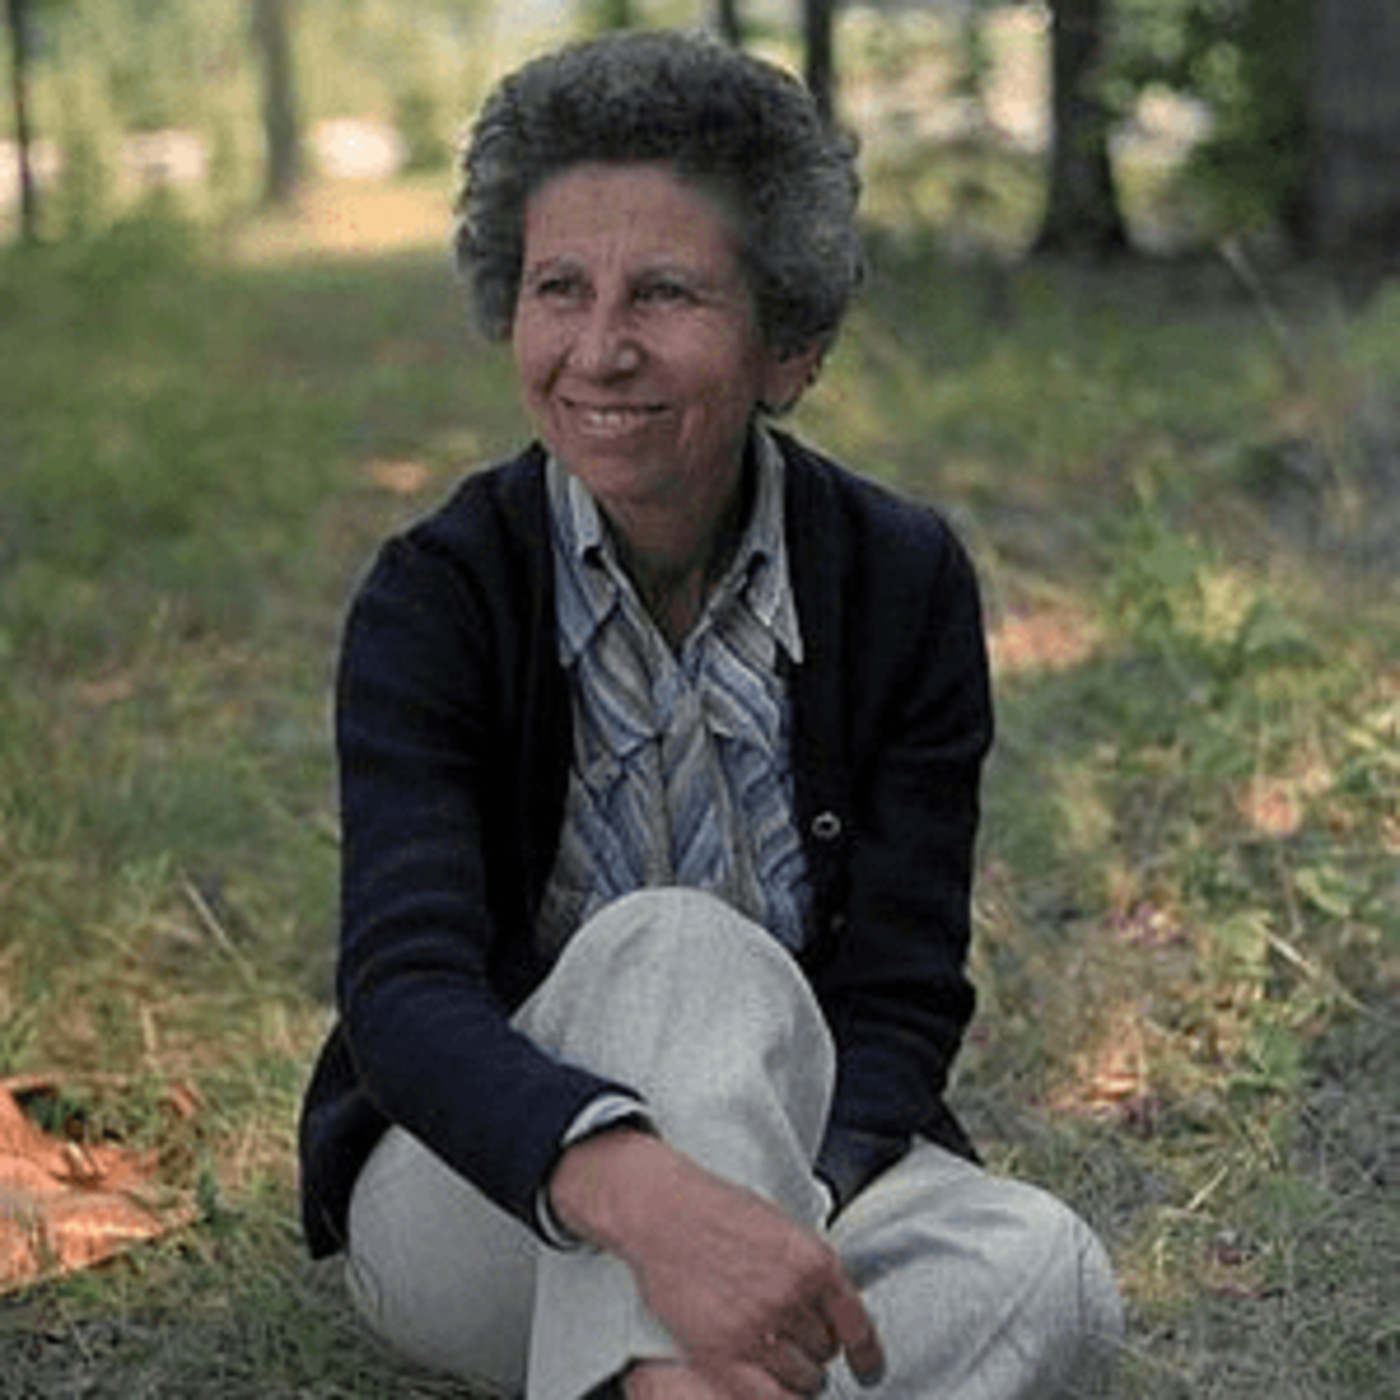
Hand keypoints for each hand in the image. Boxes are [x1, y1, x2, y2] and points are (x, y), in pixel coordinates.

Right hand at [549, 1131, 884, 1395]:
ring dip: (794, 1373)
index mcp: (814, 1261)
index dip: (867, 1354)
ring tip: (775, 1356)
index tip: (867, 1368)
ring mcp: (757, 1326)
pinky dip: (774, 1396)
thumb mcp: (782, 1226)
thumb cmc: (716, 1210)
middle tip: (794, 1337)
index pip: (857, 1326)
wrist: (663, 1212)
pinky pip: (766, 1397)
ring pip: (801, 1378)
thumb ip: (811, 1268)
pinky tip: (770, 1386)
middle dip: (814, 1347)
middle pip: (825, 1351)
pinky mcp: (721, 1351)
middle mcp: (792, 1296)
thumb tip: (831, 1308)